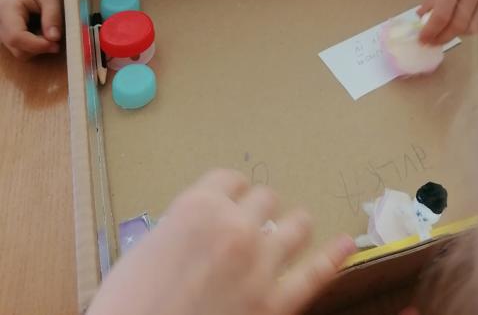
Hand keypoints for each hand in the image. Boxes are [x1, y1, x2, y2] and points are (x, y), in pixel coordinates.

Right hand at [0, 0, 61, 58]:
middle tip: (57, 40)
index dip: (35, 45)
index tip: (55, 44)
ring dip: (38, 48)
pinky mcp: (10, 35)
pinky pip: (22, 48)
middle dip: (38, 47)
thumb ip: (52, 16)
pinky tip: (43, 33)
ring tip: (49, 31)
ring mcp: (3, 29)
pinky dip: (35, 46)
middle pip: (16, 47)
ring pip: (19, 51)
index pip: (15, 36)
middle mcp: (1, 21)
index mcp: (8, 8)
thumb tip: (54, 38)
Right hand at [87, 169, 356, 314]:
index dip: (231, 190)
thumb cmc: (127, 305)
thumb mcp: (146, 251)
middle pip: (264, 198)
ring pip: (295, 225)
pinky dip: (333, 257)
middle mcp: (234, 226)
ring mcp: (260, 264)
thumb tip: (197, 234)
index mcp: (198, 206)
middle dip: (259, 210)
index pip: (230, 179)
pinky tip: (346, 244)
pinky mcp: (275, 304)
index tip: (232, 198)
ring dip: (294, 225)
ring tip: (297, 227)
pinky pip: (314, 274)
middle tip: (254, 223)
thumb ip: (181, 231)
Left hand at [418, 0, 477, 44]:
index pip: (442, 15)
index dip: (431, 31)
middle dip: (444, 36)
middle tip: (434, 40)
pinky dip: (474, 20)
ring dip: (460, 32)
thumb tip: (425, 17)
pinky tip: (464, 16)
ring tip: (448, 31)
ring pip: (476, 25)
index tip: (423, 38)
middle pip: (460, 25)